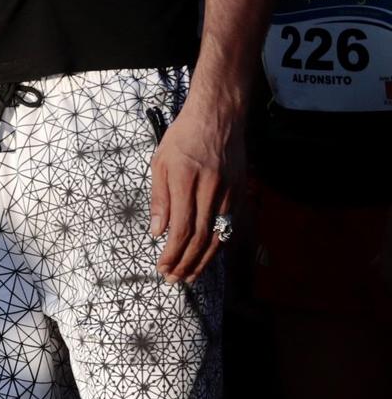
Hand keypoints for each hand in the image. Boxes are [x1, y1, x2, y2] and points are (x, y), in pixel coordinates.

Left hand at [150, 90, 241, 282]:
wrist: (218, 118)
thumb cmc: (183, 138)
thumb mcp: (160, 162)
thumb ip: (160, 199)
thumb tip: (158, 233)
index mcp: (187, 180)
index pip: (182, 228)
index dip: (172, 253)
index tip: (162, 267)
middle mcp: (211, 189)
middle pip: (201, 238)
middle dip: (186, 263)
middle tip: (173, 279)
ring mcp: (230, 193)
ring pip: (218, 236)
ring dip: (203, 261)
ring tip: (189, 276)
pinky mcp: (240, 194)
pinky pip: (229, 227)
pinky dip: (217, 247)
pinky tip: (206, 257)